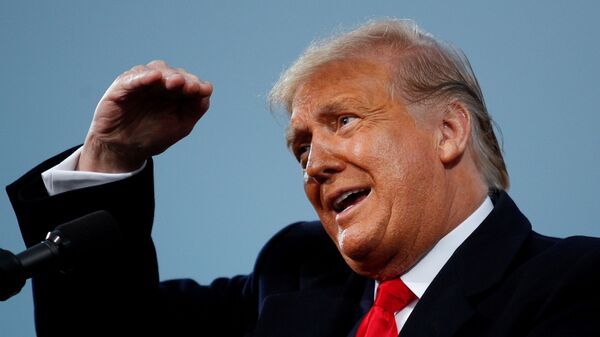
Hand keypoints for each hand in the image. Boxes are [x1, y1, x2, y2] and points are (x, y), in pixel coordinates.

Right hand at [78, 60, 212, 172]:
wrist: (125, 151)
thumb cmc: (153, 136)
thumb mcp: (180, 125)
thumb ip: (195, 109)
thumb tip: (206, 91)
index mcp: (174, 92)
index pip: (188, 80)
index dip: (196, 83)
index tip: (204, 90)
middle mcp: (158, 84)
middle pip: (173, 72)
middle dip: (183, 78)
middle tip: (191, 86)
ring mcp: (140, 83)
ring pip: (155, 69)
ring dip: (167, 74)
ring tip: (176, 82)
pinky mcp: (121, 87)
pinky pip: (132, 78)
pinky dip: (142, 77)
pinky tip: (153, 77)